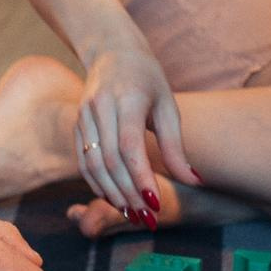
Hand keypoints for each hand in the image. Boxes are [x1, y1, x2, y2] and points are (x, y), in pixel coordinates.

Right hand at [74, 45, 199, 223]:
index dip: (141, 177)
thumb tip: (194, 181)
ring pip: (93, 165)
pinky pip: (83, 161)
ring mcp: (84, 116)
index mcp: (126, 98)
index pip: (130, 146)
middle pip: (111, 160)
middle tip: (148, 219)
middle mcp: (100, 107)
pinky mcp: (77, 125)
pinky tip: (115, 199)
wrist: (112, 51)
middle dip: (129, 194)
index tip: (156, 203)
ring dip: (113, 194)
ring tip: (133, 214)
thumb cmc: (147, 79)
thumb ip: (176, 146)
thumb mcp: (167, 107)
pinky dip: (98, 184)